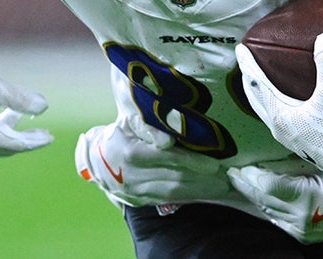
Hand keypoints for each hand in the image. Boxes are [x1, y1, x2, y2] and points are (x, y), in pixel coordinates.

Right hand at [75, 114, 231, 207]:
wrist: (96, 157)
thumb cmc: (120, 133)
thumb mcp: (130, 121)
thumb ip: (149, 127)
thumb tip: (168, 141)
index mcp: (133, 153)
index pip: (170, 159)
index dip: (194, 162)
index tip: (215, 164)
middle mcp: (134, 175)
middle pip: (175, 178)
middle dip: (203, 180)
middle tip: (226, 178)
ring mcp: (136, 191)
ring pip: (174, 193)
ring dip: (199, 191)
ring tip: (220, 187)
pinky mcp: (140, 200)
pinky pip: (168, 200)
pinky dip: (188, 196)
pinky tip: (203, 192)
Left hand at [227, 161, 322, 243]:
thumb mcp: (321, 167)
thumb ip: (294, 166)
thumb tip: (268, 161)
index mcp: (306, 197)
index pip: (267, 187)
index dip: (252, 177)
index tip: (240, 167)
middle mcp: (300, 217)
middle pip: (263, 200)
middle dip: (246, 186)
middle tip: (232, 175)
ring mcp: (300, 230)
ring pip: (268, 211)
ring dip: (254, 197)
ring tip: (242, 184)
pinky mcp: (302, 237)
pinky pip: (277, 220)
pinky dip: (267, 208)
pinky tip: (260, 199)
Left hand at [237, 33, 322, 182]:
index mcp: (280, 116)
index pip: (257, 84)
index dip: (248, 65)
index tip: (240, 50)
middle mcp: (279, 128)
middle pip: (255, 98)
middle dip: (249, 79)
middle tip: (245, 62)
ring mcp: (287, 137)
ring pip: (265, 110)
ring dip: (259, 93)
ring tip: (259, 79)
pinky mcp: (298, 142)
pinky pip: (276, 118)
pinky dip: (272, 104)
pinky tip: (282, 101)